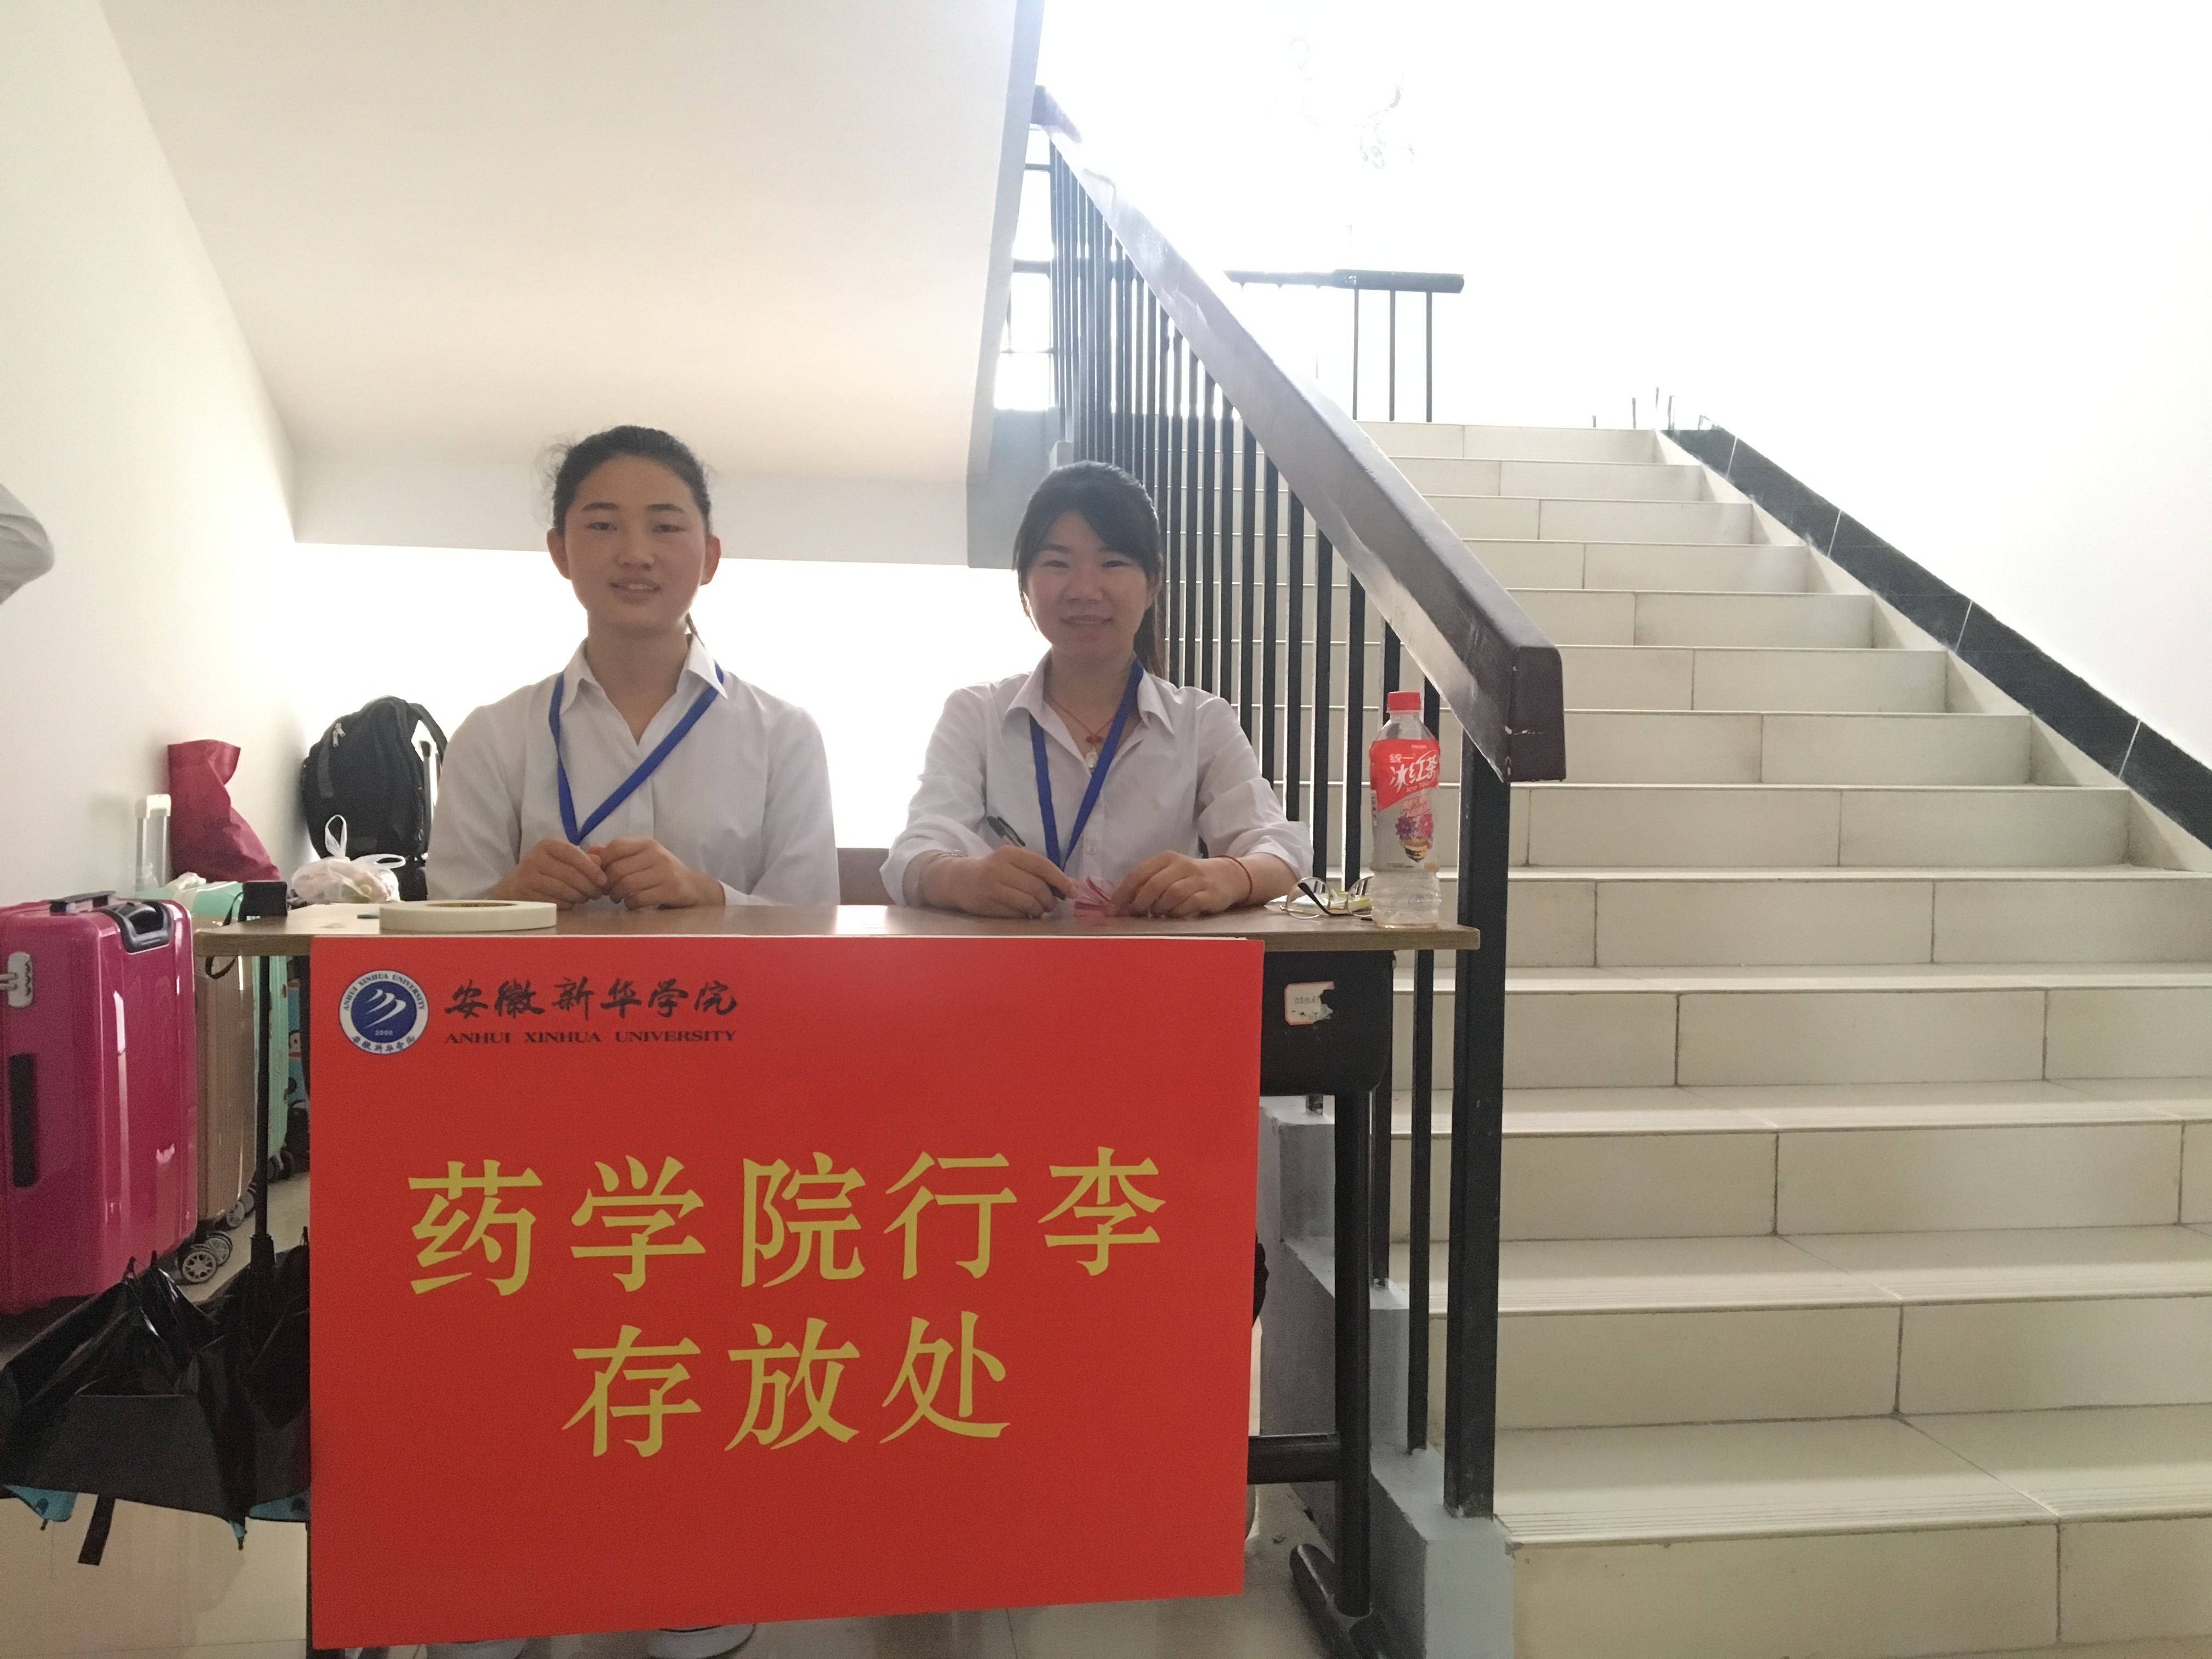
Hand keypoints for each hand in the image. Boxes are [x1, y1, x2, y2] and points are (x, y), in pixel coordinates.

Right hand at [492, 838, 609, 906]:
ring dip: (580, 896)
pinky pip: (554, 901)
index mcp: (548, 844)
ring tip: (586, 898)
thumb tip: (600, 861)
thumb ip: (584, 858)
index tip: (603, 880)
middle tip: (597, 893)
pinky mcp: (525, 894)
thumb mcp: (564, 858)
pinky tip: (572, 903)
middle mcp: (535, 857)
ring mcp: (527, 876)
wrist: (516, 885)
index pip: (573, 854)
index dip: (591, 868)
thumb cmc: (548, 870)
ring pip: (563, 889)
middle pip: (570, 874)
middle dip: (589, 886)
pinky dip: (568, 904)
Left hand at [588, 838, 725, 909]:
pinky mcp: (671, 889)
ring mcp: (665, 872)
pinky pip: (639, 898)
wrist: (695, 889)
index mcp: (647, 844)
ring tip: (619, 898)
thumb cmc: (662, 875)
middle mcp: (656, 854)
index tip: (601, 876)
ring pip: (626, 884)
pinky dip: (630, 904)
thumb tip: (590, 852)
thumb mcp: (641, 860)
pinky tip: (633, 904)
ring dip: (617, 896)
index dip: (602, 863)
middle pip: (617, 869)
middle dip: (608, 884)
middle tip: (608, 892)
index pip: (615, 847)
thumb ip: (616, 855)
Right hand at [923, 847, 1075, 917]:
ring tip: (1040, 909)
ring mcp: (992, 887)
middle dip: (1050, 900)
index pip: (1042, 865)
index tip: (1073, 892)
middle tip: (1052, 905)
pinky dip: (1026, 915)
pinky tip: (1025, 913)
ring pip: (1028, 902)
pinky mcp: (987, 905)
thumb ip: (1040, 872)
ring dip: (1040, 909)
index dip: (1061, 880)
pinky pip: (1017, 913)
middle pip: (1037, 887)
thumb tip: (1072, 886)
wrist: (959, 880)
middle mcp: (999, 867)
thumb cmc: (995, 871)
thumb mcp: (1014, 864)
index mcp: (1010, 853)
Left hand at [1111, 853, 1249, 917]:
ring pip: (1171, 895)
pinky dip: (1177, 912)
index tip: (1113, 909)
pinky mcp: (1210, 894)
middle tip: (1135, 914)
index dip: (1123, 893)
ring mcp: (1197, 880)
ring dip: (1159, 908)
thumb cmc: (1191, 877)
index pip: (1139, 873)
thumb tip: (1122, 904)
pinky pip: (1188, 905)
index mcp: (1167, 858)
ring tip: (1157, 913)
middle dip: (1139, 902)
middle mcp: (1182, 866)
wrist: (1228, 876)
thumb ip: (1148, 884)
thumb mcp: (1169, 873)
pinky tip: (1174, 915)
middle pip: (1154, 884)